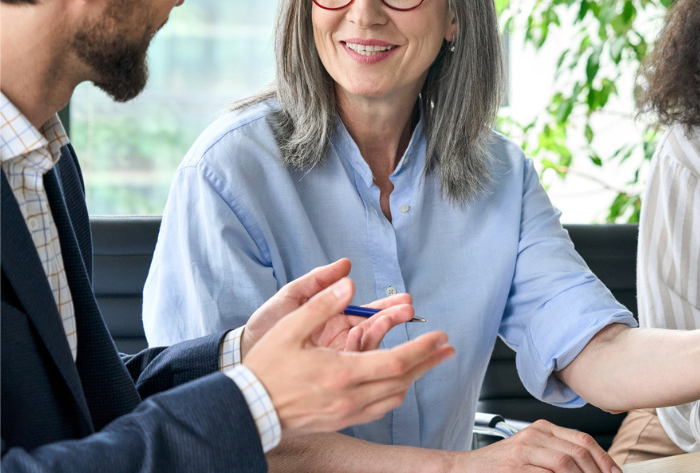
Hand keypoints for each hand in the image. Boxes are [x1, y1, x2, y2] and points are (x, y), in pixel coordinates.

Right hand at [243, 276, 454, 437]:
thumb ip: (323, 304)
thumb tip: (349, 283)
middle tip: (447, 350)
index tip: (440, 337)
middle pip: (402, 380)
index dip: (423, 349)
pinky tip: (395, 382)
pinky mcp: (340, 421)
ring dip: (412, 378)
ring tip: (425, 363)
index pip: (396, 361)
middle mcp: (350, 396)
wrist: (248, 408)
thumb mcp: (291, 327)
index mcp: (343, 372)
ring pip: (393, 397)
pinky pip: (377, 409)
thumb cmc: (267, 367)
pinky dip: (392, 392)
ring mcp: (346, 413)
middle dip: (428, 363)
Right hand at [451, 420, 620, 472]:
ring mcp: (523, 451)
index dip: (604, 460)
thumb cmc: (500, 467)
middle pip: (578, 452)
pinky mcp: (515, 467)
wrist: (464, 470)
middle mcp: (535, 435)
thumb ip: (558, 456)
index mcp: (543, 429)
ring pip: (566, 464)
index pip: (584, 440)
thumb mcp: (532, 454)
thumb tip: (591, 469)